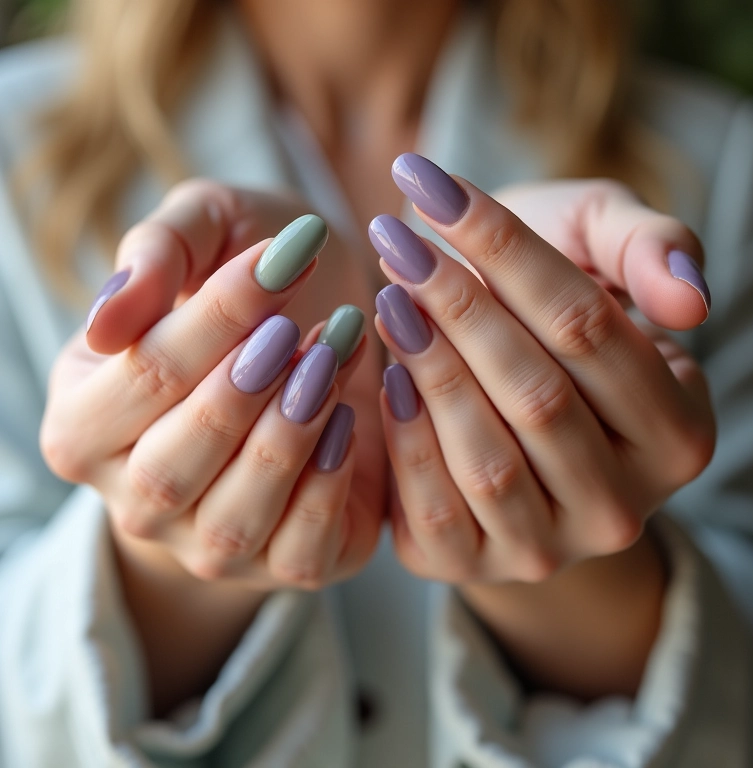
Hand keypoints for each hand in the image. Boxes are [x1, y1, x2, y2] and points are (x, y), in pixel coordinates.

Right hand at [41, 180, 384, 711]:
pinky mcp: (284, 563)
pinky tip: (347, 418)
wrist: (308, 341)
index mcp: (84, 425)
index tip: (284, 260)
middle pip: (174, 463)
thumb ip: (156, 253)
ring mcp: (206, 543)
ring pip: (237, 514)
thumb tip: (109, 320)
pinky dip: (328, 484)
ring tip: (333, 358)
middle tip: (305, 326)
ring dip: (293, 431)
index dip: (217, 319)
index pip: (144, 378)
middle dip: (249, 388)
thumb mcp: (204, 236)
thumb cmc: (249, 289)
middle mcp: (136, 500)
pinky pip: (300, 547)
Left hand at [369, 155, 714, 695]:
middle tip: (395, 240)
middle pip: (538, 397)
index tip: (432, 187)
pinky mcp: (472, 565)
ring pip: (489, 459)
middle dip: (458, 308)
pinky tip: (388, 371)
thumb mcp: (605, 252)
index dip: (507, 254)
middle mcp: (621, 507)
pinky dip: (405, 435)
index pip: (589, 331)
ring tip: (387, 295)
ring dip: (428, 367)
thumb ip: (653, 252)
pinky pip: (434, 507)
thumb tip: (689, 301)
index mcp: (677, 433)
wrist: (502, 390)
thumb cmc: (555, 309)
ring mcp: (547, 547)